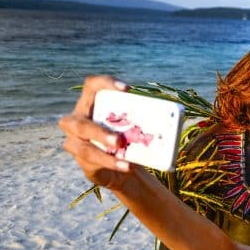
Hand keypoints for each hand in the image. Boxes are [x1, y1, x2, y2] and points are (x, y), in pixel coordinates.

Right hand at [59, 75, 135, 189]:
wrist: (119, 166)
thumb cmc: (126, 139)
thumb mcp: (132, 127)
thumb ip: (141, 119)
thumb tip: (174, 116)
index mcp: (90, 105)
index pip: (91, 86)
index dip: (105, 83)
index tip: (127, 89)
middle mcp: (77, 120)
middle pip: (83, 123)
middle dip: (101, 132)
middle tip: (120, 141)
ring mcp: (75, 141)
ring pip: (85, 147)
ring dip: (106, 154)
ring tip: (126, 160)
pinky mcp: (81, 159)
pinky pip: (93, 161)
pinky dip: (112, 163)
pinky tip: (126, 166)